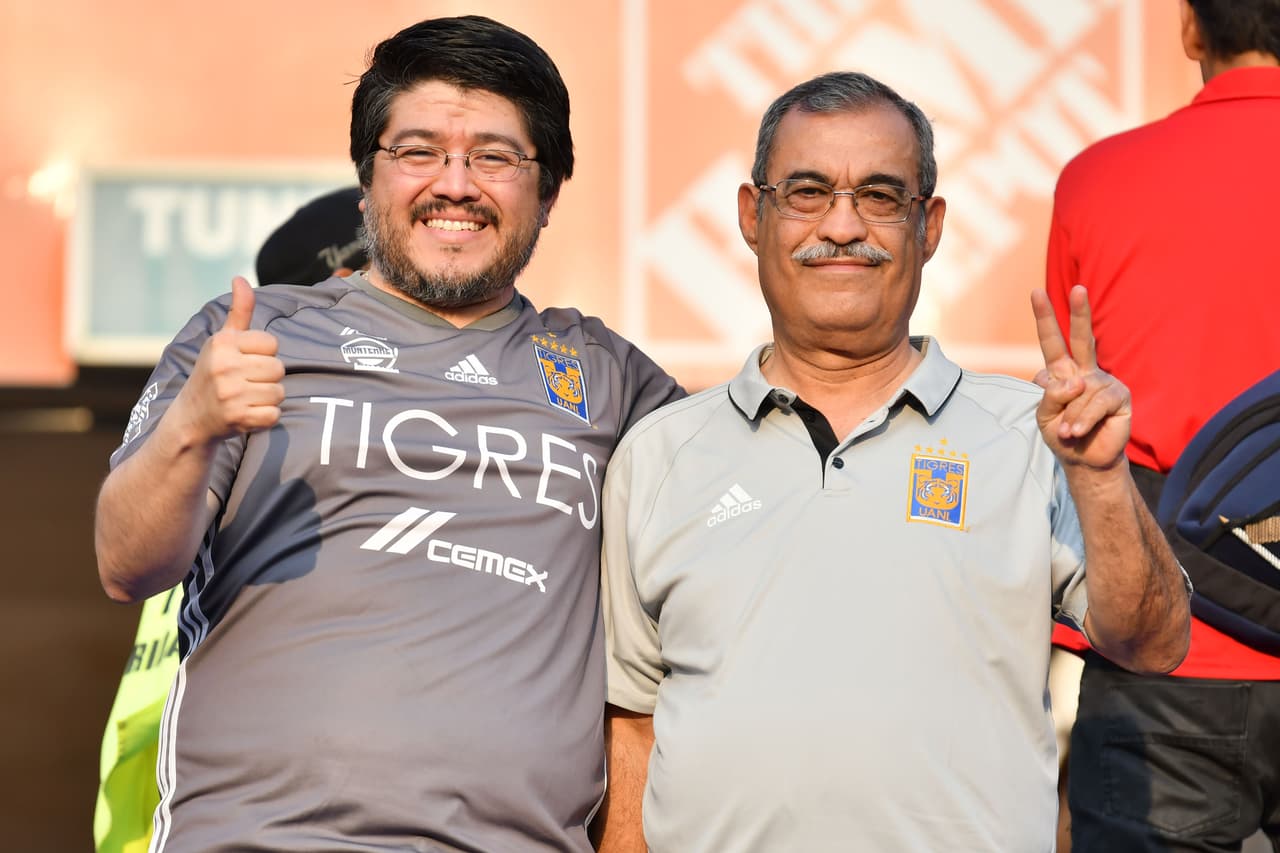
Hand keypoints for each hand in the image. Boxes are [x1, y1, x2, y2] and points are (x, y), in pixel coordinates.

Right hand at [175, 276, 284, 444]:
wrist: (191, 418)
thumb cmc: (213, 373)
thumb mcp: (222, 340)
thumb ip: (238, 311)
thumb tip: (240, 278)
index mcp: (222, 343)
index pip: (272, 344)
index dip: (263, 355)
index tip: (244, 363)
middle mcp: (224, 366)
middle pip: (278, 369)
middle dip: (267, 378)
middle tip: (245, 383)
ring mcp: (231, 394)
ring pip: (279, 392)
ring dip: (267, 398)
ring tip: (246, 398)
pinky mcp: (239, 418)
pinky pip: (274, 414)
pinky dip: (265, 417)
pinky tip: (247, 414)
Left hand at [1030, 285, 1129, 470]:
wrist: (1084, 460)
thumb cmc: (1062, 434)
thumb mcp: (1045, 416)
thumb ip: (1052, 396)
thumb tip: (1077, 381)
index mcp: (1062, 372)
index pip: (1052, 341)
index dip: (1044, 318)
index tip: (1036, 292)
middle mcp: (1084, 371)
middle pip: (1082, 338)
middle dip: (1080, 313)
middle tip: (1078, 288)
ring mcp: (1104, 382)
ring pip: (1080, 392)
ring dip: (1070, 416)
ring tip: (1068, 431)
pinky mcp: (1120, 397)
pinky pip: (1096, 404)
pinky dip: (1083, 420)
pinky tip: (1078, 431)